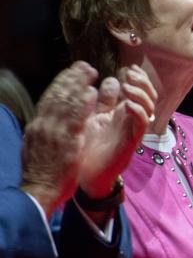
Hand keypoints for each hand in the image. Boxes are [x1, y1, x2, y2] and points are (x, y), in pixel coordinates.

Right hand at [20, 62, 99, 216]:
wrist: (39, 192)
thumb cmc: (42, 174)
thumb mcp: (37, 148)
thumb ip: (44, 133)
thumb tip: (46, 121)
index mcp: (37, 127)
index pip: (48, 100)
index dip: (60, 85)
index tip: (70, 74)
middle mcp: (43, 126)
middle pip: (56, 96)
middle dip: (70, 78)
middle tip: (83, 65)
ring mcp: (54, 132)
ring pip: (66, 102)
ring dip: (78, 84)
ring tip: (90, 72)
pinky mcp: (66, 141)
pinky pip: (76, 118)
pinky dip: (83, 104)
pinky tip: (92, 93)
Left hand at [77, 64, 156, 200]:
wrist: (85, 174)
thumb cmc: (88, 146)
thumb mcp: (93, 116)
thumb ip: (104, 100)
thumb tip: (111, 79)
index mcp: (123, 111)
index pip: (140, 90)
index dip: (139, 78)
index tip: (129, 68)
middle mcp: (131, 119)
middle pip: (149, 96)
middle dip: (143, 82)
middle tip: (130, 74)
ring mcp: (133, 130)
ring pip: (149, 107)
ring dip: (141, 94)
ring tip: (127, 87)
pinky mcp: (132, 141)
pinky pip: (142, 124)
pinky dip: (138, 111)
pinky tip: (128, 105)